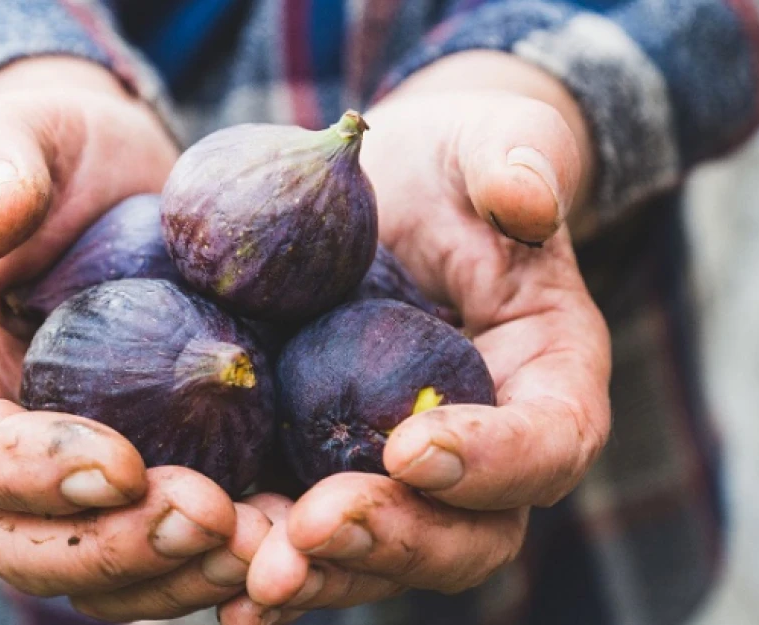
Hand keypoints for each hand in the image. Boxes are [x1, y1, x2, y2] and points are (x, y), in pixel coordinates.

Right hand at [0, 53, 269, 619]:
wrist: (124, 194)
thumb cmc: (63, 157)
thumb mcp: (25, 134)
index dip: (24, 472)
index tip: (121, 465)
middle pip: (19, 543)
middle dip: (112, 549)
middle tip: (209, 518)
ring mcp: (69, 479)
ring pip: (98, 573)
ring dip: (176, 574)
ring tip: (263, 544)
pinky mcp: (144, 484)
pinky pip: (166, 552)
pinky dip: (222, 560)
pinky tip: (290, 539)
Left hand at [221, 52, 611, 621]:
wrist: (393, 196)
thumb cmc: (453, 168)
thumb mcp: (490, 143)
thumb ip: (515, 162)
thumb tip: (524, 191)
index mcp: (546, 380)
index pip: (547, 443)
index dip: (494, 461)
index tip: (412, 446)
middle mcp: (487, 454)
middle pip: (468, 535)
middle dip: (393, 540)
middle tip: (315, 526)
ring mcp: (404, 478)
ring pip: (384, 558)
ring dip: (321, 572)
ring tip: (255, 575)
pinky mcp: (331, 474)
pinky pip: (309, 537)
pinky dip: (266, 560)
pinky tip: (211, 571)